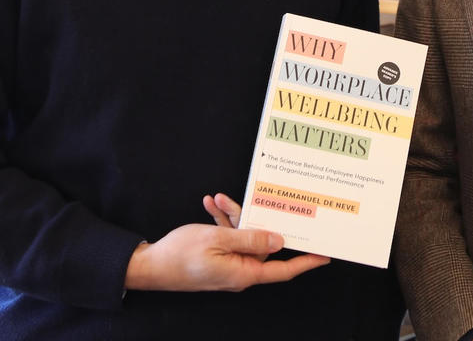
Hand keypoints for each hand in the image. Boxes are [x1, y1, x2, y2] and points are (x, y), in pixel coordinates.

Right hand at [124, 195, 329, 291]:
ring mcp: (227, 263)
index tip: (324, 254)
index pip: (283, 269)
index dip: (305, 262)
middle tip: (256, 199)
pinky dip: (221, 219)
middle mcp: (239, 270)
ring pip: (242, 234)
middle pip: (261, 243)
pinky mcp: (215, 256)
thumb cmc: (181, 255)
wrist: (148, 265)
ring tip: (218, 199)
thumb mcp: (218, 240)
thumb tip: (279, 242)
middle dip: (255, 219)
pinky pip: (227, 235)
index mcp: (244, 273)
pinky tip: (211, 203)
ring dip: (233, 214)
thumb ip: (250, 239)